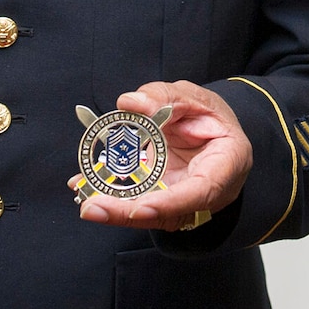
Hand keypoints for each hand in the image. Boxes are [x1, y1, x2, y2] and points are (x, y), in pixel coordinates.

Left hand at [73, 81, 251, 230]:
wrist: (212, 131)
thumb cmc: (211, 116)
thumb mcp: (194, 96)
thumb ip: (165, 97)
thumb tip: (130, 103)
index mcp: (226, 165)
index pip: (201, 191)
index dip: (170, 203)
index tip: (138, 207)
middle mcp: (205, 192)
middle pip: (167, 212)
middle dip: (127, 212)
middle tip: (92, 207)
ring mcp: (181, 199)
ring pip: (148, 212)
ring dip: (113, 208)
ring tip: (83, 195)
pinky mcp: (160, 197)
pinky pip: (136, 201)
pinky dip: (110, 195)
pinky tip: (82, 185)